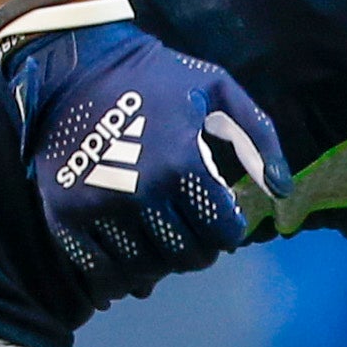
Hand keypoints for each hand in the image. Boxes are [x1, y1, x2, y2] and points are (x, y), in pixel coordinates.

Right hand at [4, 19, 281, 299]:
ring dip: (159, 267)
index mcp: (183, 162)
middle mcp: (141, 192)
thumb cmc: (152, 76)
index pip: (222, 232)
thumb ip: (258, 136)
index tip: (222, 225)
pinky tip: (125, 274)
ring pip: (144, 269)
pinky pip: (97, 270)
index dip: (228, 233)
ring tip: (160, 250)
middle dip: (197, 251)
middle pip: (185, 255)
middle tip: (192, 237)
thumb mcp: (217, 88)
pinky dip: (115, 281)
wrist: (72, 65)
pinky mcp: (65, 216)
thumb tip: (281, 189)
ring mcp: (99, 207)